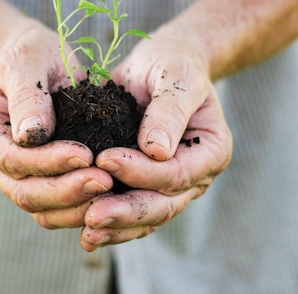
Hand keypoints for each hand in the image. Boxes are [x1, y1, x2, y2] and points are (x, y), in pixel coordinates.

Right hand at [0, 21, 112, 227]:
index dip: (47, 161)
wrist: (37, 60)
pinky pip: (57, 206)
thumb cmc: (29, 54)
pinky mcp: (38, 182)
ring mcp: (12, 176)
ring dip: (76, 205)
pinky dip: (82, 206)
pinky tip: (111, 198)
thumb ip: (27, 95)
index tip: (85, 154)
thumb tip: (32, 135)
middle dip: (66, 190)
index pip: (11, 158)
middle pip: (24, 191)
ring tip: (111, 190)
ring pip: (41, 207)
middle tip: (105, 180)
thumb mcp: (26, 60)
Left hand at [79, 28, 231, 250]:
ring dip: (116, 227)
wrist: (160, 65)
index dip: (142, 172)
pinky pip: (130, 214)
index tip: (106, 159)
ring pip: (146, 218)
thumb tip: (157, 150)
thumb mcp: (175, 76)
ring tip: (86, 233)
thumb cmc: (171, 65)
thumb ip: (169, 110)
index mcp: (211, 151)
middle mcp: (195, 176)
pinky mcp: (145, 187)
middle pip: (163, 205)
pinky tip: (85, 232)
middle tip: (92, 214)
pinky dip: (110, 226)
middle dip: (127, 212)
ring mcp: (171, 187)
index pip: (177, 173)